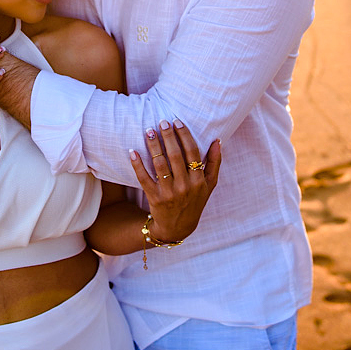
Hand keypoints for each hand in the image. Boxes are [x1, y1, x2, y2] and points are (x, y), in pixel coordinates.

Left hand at [130, 120, 221, 242]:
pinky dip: (137, 164)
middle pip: (175, 156)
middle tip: (162, 122)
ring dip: (153, 145)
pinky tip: (133, 151)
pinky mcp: (154, 198)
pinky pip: (144, 178)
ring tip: (149, 131)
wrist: (178, 227)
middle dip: (168, 136)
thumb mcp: (209, 185)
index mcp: (199, 181)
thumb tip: (217, 140)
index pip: (192, 152)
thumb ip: (214, 162)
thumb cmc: (195, 201)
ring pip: (159, 164)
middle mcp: (185, 186)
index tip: (177, 122)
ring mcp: (169, 193)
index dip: (184, 135)